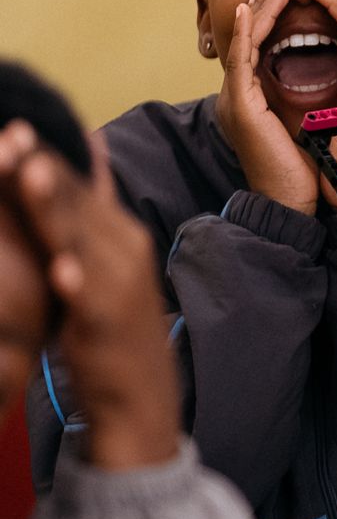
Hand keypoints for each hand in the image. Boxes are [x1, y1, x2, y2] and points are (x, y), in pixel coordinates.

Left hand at [0, 121, 179, 469]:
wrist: (142, 395)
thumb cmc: (110, 324)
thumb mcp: (101, 261)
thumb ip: (87, 210)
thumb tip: (80, 151)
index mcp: (119, 232)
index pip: (79, 185)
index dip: (46, 154)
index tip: (14, 123)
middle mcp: (124, 249)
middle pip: (77, 201)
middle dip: (44, 167)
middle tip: (13, 131)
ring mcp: (119, 285)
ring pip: (80, 238)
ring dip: (56, 209)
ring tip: (29, 177)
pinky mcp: (111, 323)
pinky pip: (91, 298)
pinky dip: (78, 282)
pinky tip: (62, 271)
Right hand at [215, 0, 318, 213]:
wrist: (297, 202)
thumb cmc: (315, 169)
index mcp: (263, 95)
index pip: (270, 42)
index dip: (283, 14)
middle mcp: (246, 92)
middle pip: (254, 34)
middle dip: (270, 2)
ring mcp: (238, 96)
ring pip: (245, 38)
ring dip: (260, 7)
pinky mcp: (239, 104)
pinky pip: (239, 58)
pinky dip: (245, 31)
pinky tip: (249, 9)